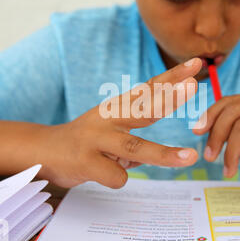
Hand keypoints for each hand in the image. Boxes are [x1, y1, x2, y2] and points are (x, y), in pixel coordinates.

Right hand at [35, 58, 202, 187]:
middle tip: (192, 86)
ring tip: (191, 157)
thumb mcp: (112, 126)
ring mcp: (96, 139)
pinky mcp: (86, 161)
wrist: (43, 152)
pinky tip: (104, 173)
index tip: (196, 63)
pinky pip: (117, 176)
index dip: (172, 76)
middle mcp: (107, 118)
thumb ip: (137, 127)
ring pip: (135, 147)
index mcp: (116, 107)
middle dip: (169, 97)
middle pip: (142, 108)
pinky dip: (118, 178)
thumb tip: (170, 130)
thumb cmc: (87, 141)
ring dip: (164, 154)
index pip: (148, 88)